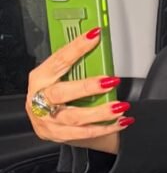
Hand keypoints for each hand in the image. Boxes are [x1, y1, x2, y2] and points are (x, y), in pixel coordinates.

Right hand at [26, 27, 129, 149]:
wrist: (48, 124)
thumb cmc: (55, 96)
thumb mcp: (59, 78)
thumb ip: (75, 68)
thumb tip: (99, 48)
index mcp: (40, 78)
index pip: (58, 60)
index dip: (76, 47)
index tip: (94, 36)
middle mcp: (40, 99)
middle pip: (62, 93)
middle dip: (88, 87)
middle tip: (111, 81)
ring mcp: (48, 120)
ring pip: (75, 117)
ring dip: (101, 112)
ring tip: (120, 106)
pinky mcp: (59, 135)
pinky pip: (85, 134)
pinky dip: (106, 128)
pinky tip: (121, 121)